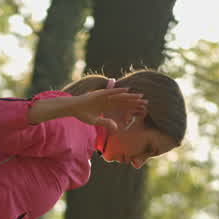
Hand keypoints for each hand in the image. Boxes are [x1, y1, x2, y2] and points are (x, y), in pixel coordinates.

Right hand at [27, 88, 147, 128]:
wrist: (73, 108)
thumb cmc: (82, 114)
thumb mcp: (96, 121)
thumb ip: (106, 123)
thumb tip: (117, 128)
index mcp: (107, 106)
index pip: (122, 107)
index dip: (131, 108)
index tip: (140, 110)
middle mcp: (108, 100)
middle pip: (124, 101)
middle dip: (134, 102)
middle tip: (146, 103)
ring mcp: (104, 96)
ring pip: (120, 96)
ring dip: (130, 96)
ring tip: (140, 97)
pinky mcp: (100, 94)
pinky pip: (111, 92)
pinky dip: (119, 91)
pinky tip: (127, 91)